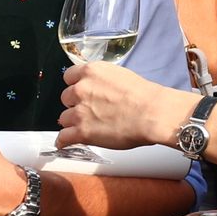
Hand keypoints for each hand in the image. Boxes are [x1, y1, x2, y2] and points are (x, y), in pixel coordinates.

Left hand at [60, 63, 193, 153]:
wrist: (153, 113)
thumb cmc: (145, 96)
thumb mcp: (120, 77)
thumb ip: (103, 82)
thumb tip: (100, 91)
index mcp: (91, 72)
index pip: (69, 76)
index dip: (75, 86)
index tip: (80, 93)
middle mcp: (81, 89)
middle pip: (66, 98)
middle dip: (75, 104)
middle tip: (90, 111)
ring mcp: (79, 111)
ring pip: (64, 118)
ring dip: (73, 123)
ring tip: (87, 127)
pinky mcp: (81, 132)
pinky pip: (63, 137)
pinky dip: (64, 141)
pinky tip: (65, 143)